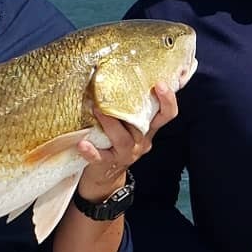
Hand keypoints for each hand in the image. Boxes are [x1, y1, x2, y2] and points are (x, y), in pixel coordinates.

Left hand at [75, 82, 177, 201]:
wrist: (105, 178)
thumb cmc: (114, 144)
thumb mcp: (128, 128)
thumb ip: (129, 109)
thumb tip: (116, 74)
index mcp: (148, 130)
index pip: (166, 114)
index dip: (168, 100)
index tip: (160, 83)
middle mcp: (141, 142)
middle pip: (145, 125)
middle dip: (139, 107)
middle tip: (128, 88)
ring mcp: (126, 154)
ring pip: (123, 139)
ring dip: (110, 123)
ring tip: (97, 109)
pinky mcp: (107, 164)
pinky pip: (100, 157)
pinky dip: (91, 151)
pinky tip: (83, 144)